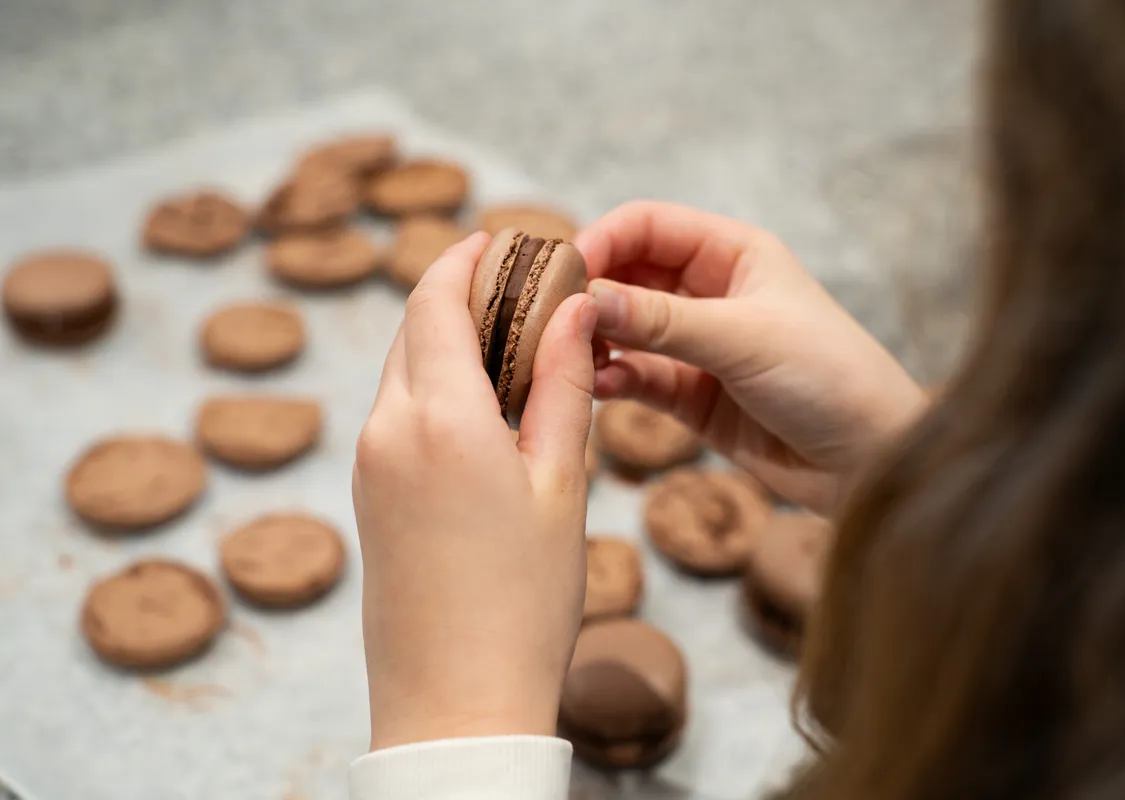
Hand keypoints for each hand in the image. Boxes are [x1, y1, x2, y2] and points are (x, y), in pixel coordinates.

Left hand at [352, 232, 597, 749]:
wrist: (456, 702)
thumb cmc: (523, 601)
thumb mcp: (561, 484)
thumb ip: (562, 385)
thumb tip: (571, 309)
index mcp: (440, 418)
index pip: (436, 301)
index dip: (464, 259)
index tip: (498, 238)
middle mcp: (388, 431)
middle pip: (414, 330)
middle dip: (458, 294)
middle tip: (519, 288)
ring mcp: (369, 465)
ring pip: (403, 372)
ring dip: (447, 343)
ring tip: (513, 346)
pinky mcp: (368, 496)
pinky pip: (396, 415)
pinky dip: (434, 389)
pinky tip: (483, 409)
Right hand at [576, 201, 925, 513]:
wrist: (871, 460)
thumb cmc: (830, 377)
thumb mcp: (743, 338)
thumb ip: (661, 321)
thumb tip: (586, 300)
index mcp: (732, 254)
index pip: (647, 226)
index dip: (601, 240)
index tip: (562, 273)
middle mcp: (710, 293)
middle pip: (627, 275)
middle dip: (588, 293)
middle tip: (546, 318)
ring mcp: (698, 346)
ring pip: (625, 330)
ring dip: (594, 340)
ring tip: (567, 357)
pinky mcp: (691, 396)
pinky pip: (637, 377)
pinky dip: (613, 380)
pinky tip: (597, 388)